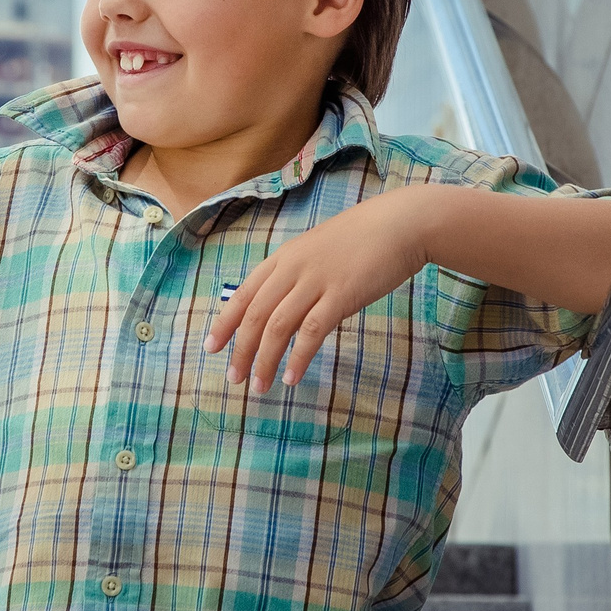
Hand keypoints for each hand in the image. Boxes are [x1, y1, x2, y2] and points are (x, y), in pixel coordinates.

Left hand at [204, 190, 434, 392]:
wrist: (400, 224)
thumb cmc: (362, 239)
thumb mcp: (318, 250)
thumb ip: (298, 275)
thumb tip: (283, 304)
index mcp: (284, 257)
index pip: (244, 294)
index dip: (224, 322)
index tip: (211, 347)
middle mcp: (293, 268)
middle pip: (256, 315)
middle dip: (240, 350)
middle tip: (234, 378)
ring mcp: (317, 281)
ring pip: (278, 326)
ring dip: (265, 360)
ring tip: (259, 386)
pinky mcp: (342, 295)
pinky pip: (312, 332)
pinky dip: (298, 358)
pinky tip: (292, 377)